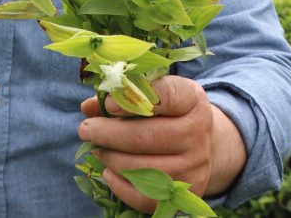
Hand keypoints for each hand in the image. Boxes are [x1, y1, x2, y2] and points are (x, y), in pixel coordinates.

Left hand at [77, 76, 244, 212]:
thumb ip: (122, 96)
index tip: (108, 105)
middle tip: (86, 130)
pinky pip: (148, 196)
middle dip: (108, 134)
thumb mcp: (154, 94)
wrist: (204, 144)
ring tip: (97, 150)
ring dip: (112, 159)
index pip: (166, 96)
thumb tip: (88, 107)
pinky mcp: (188, 191)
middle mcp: (198, 133)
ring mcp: (194, 165)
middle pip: (146, 136)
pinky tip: (109, 172)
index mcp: (192, 100)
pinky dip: (121, 186)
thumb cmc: (169, 113)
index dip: (132, 99)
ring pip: (143, 168)